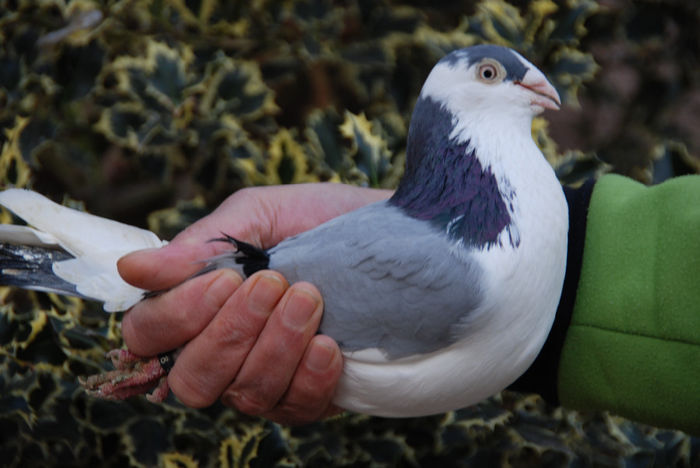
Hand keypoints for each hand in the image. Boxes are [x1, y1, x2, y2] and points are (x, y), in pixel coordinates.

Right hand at [117, 183, 391, 423]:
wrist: (391, 233)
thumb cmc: (316, 220)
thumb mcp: (258, 216)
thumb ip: (199, 244)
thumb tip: (132, 268)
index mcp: (197, 307)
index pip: (148, 336)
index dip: (176, 316)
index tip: (226, 276)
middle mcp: (224, 352)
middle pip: (191, 380)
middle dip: (231, 332)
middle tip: (274, 283)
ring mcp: (267, 377)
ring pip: (244, 395)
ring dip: (276, 346)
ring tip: (309, 297)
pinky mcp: (311, 395)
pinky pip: (295, 408)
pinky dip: (309, 377)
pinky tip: (328, 343)